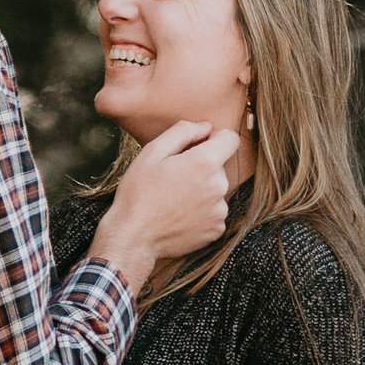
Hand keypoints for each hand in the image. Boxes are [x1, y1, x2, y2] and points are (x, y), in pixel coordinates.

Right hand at [89, 119, 235, 293]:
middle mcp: (219, 187)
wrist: (133, 237)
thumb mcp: (152, 152)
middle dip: (202, 167)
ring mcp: (219, 211)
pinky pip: (214, 212)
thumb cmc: (138, 193)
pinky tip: (180, 215)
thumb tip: (206, 127)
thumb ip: (183, 131)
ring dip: (202, 190)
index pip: (230, 139)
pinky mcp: (216, 230)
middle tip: (174, 178)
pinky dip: (201, 212)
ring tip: (175, 199)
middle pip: (220, 166)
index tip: (197, 146)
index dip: (214, 138)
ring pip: (217, 190)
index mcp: (205, 163)